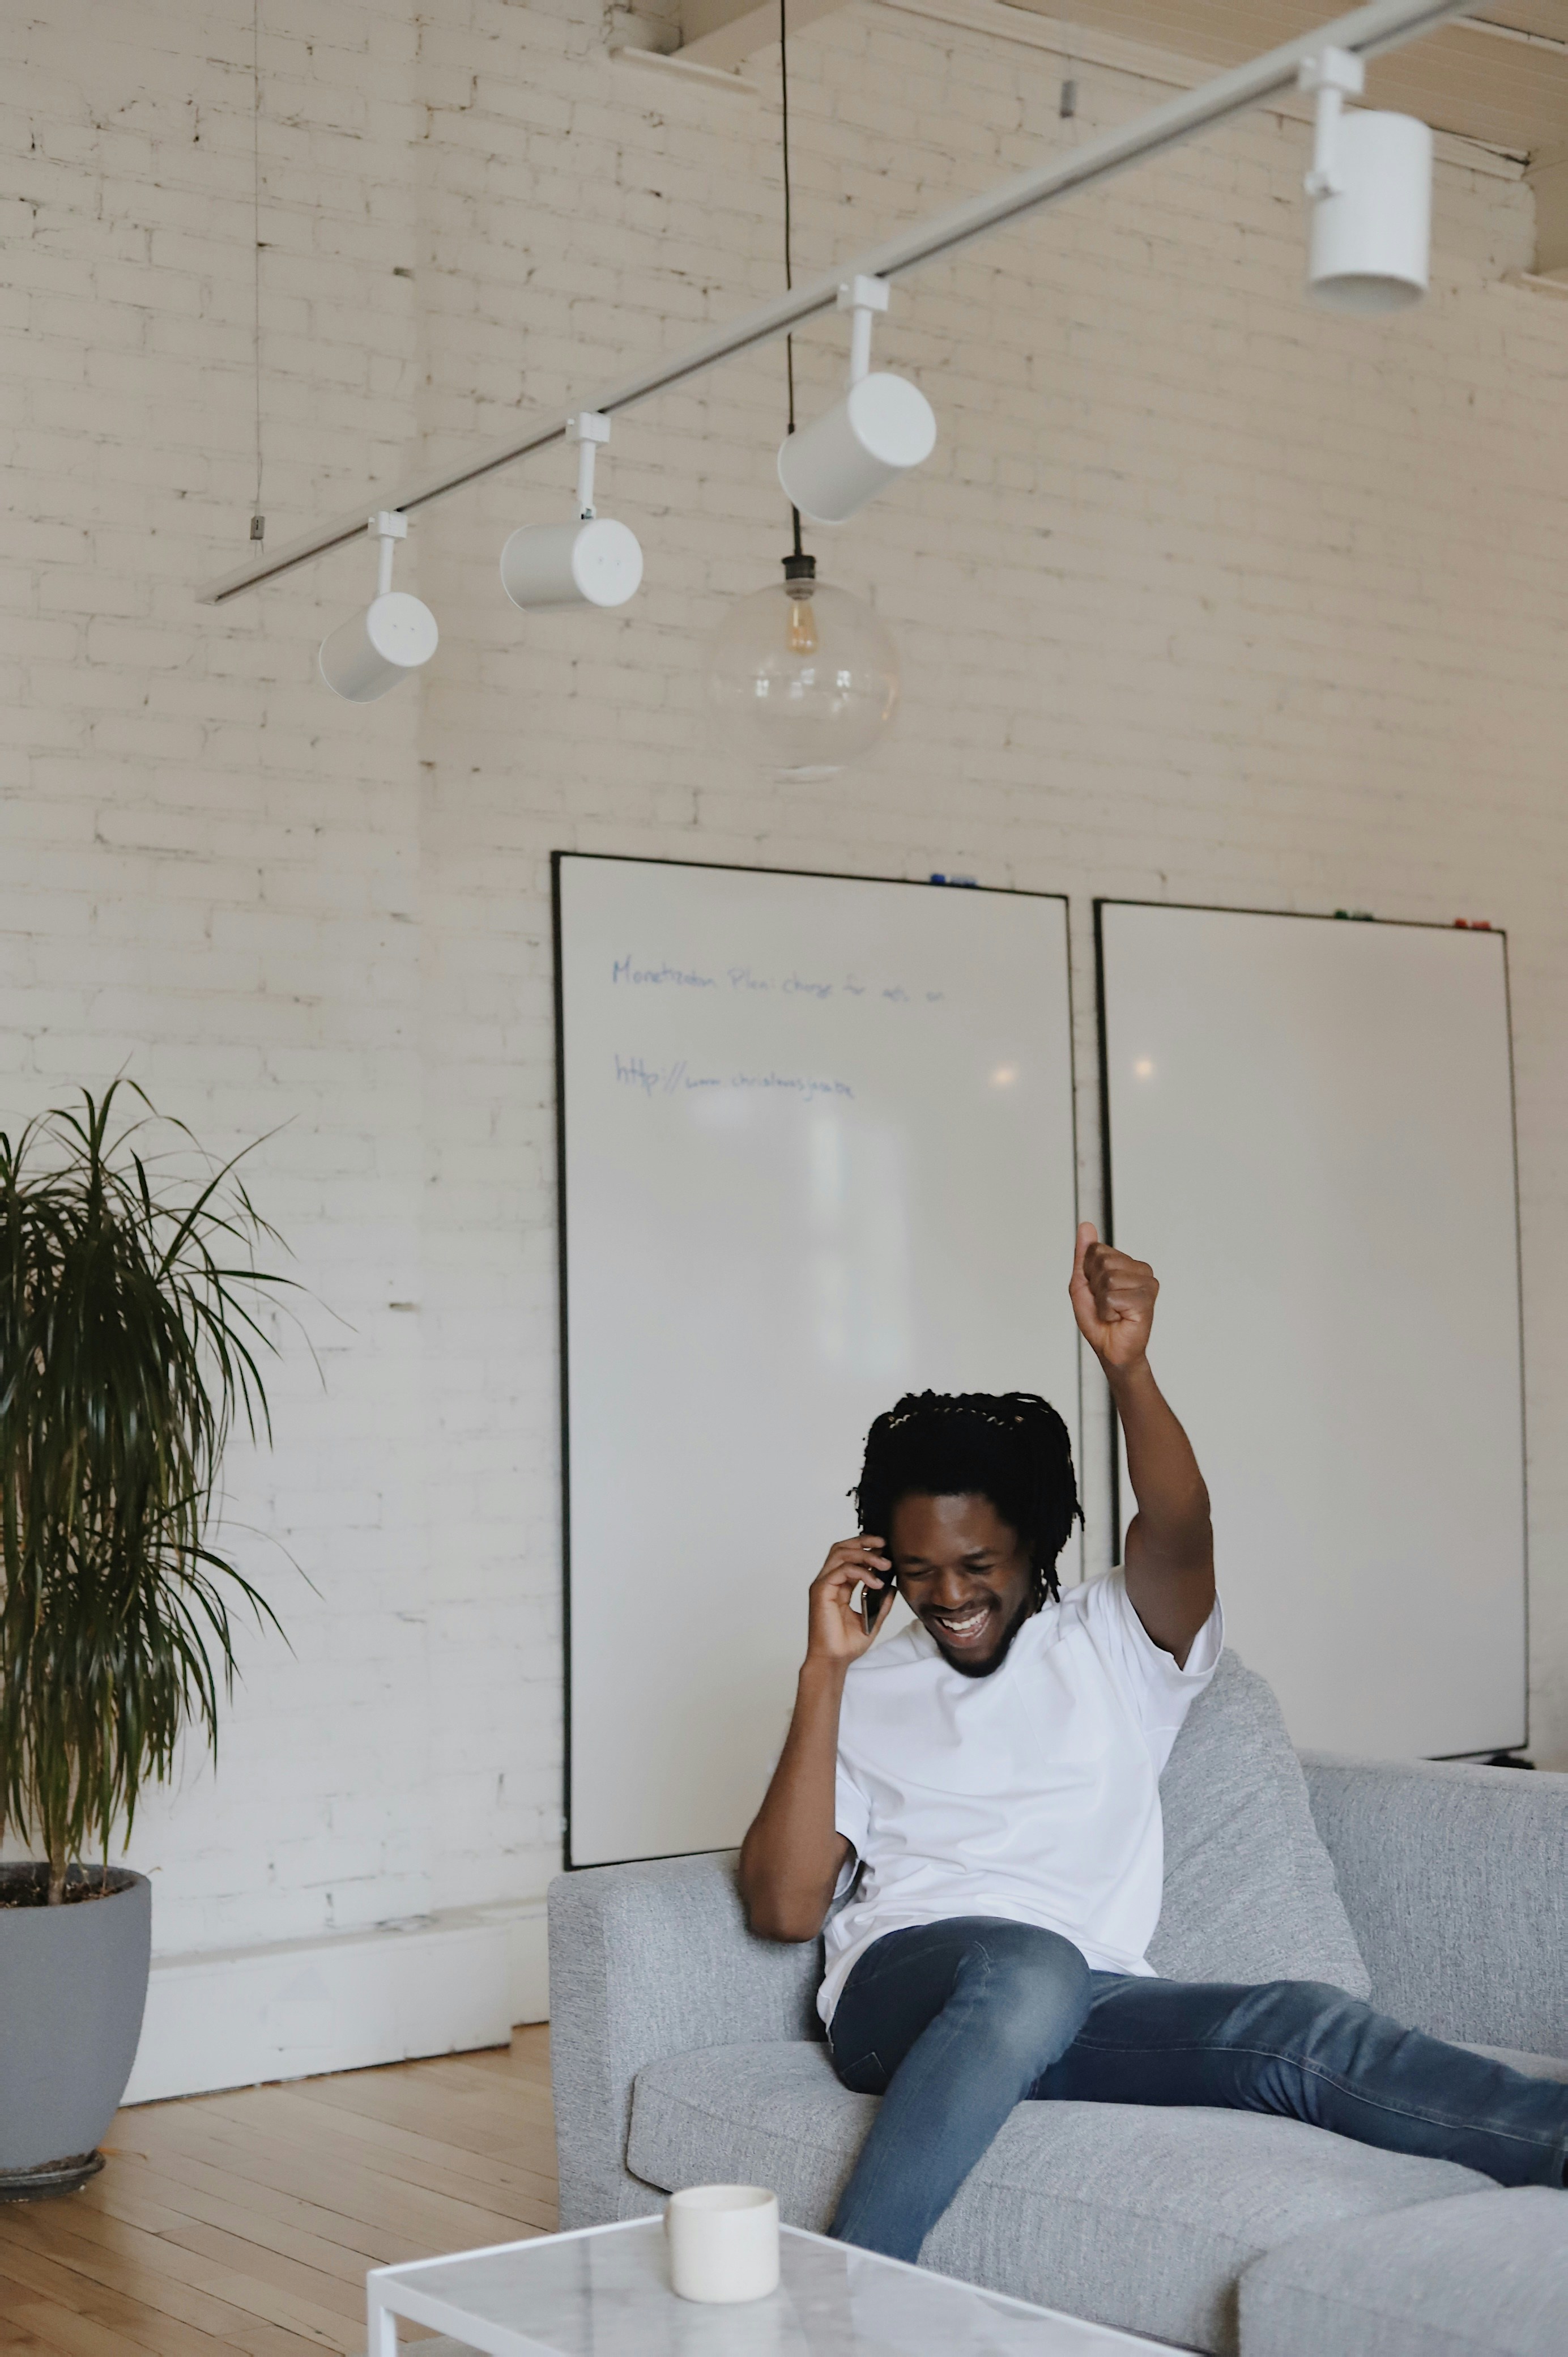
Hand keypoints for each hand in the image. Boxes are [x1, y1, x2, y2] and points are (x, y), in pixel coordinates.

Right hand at [806, 1536, 889, 1668]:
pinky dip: (861, 1572)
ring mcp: (823, 1585)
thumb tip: (892, 1586)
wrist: (834, 1660)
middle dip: (863, 1541)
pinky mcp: (821, 1591)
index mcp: (839, 1586)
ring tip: (884, 1564)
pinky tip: (875, 1582)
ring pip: (840, 1554)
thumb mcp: (872, 1619)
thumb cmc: (847, 1644)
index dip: (866, 1548)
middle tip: (884, 1545)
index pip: (849, 1556)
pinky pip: (841, 1571)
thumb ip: (881, 1602)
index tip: (885, 1547)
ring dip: (865, 1555)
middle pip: (842, 1548)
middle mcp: (829, 1582)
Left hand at [1070, 1221, 1157, 1372]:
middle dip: (1095, 1287)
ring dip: (1101, 1302)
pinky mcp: (1146, 1300)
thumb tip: (1086, 1227)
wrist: (1111, 1350)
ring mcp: (1147, 1284)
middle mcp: (1141, 1270)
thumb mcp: (1083, 1283)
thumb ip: (1084, 1255)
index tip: (1097, 1291)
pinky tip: (1118, 1318)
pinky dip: (1107, 1312)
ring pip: (1108, 1278)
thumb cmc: (1099, 1320)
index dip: (1088, 1274)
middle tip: (1104, 1304)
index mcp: (1127, 1263)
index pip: (1096, 1250)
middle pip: (1103, 1261)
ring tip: (1112, 1312)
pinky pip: (1112, 1297)